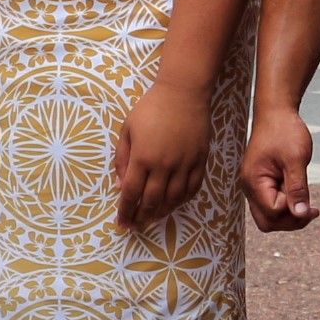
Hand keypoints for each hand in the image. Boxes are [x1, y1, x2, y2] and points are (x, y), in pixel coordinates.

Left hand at [112, 80, 212, 229]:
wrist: (183, 93)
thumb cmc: (150, 108)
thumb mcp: (127, 130)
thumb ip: (122, 159)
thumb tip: (120, 185)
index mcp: (142, 157)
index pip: (131, 193)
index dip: (125, 211)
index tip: (122, 222)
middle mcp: (163, 165)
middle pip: (152, 201)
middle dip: (141, 217)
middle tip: (136, 226)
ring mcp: (184, 165)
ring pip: (173, 199)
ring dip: (161, 212)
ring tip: (152, 218)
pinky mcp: (199, 161)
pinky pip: (192, 189)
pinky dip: (182, 201)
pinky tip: (174, 204)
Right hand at [240, 105, 318, 231]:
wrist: (276, 112)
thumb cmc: (284, 131)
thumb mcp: (296, 159)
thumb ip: (297, 188)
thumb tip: (299, 214)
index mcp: (254, 181)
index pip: (273, 212)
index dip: (293, 212)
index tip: (311, 205)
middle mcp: (249, 187)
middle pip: (267, 222)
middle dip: (289, 221)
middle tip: (310, 210)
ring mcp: (253, 186)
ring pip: (268, 216)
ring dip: (288, 215)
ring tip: (306, 203)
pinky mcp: (261, 183)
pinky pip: (270, 204)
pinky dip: (285, 205)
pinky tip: (300, 197)